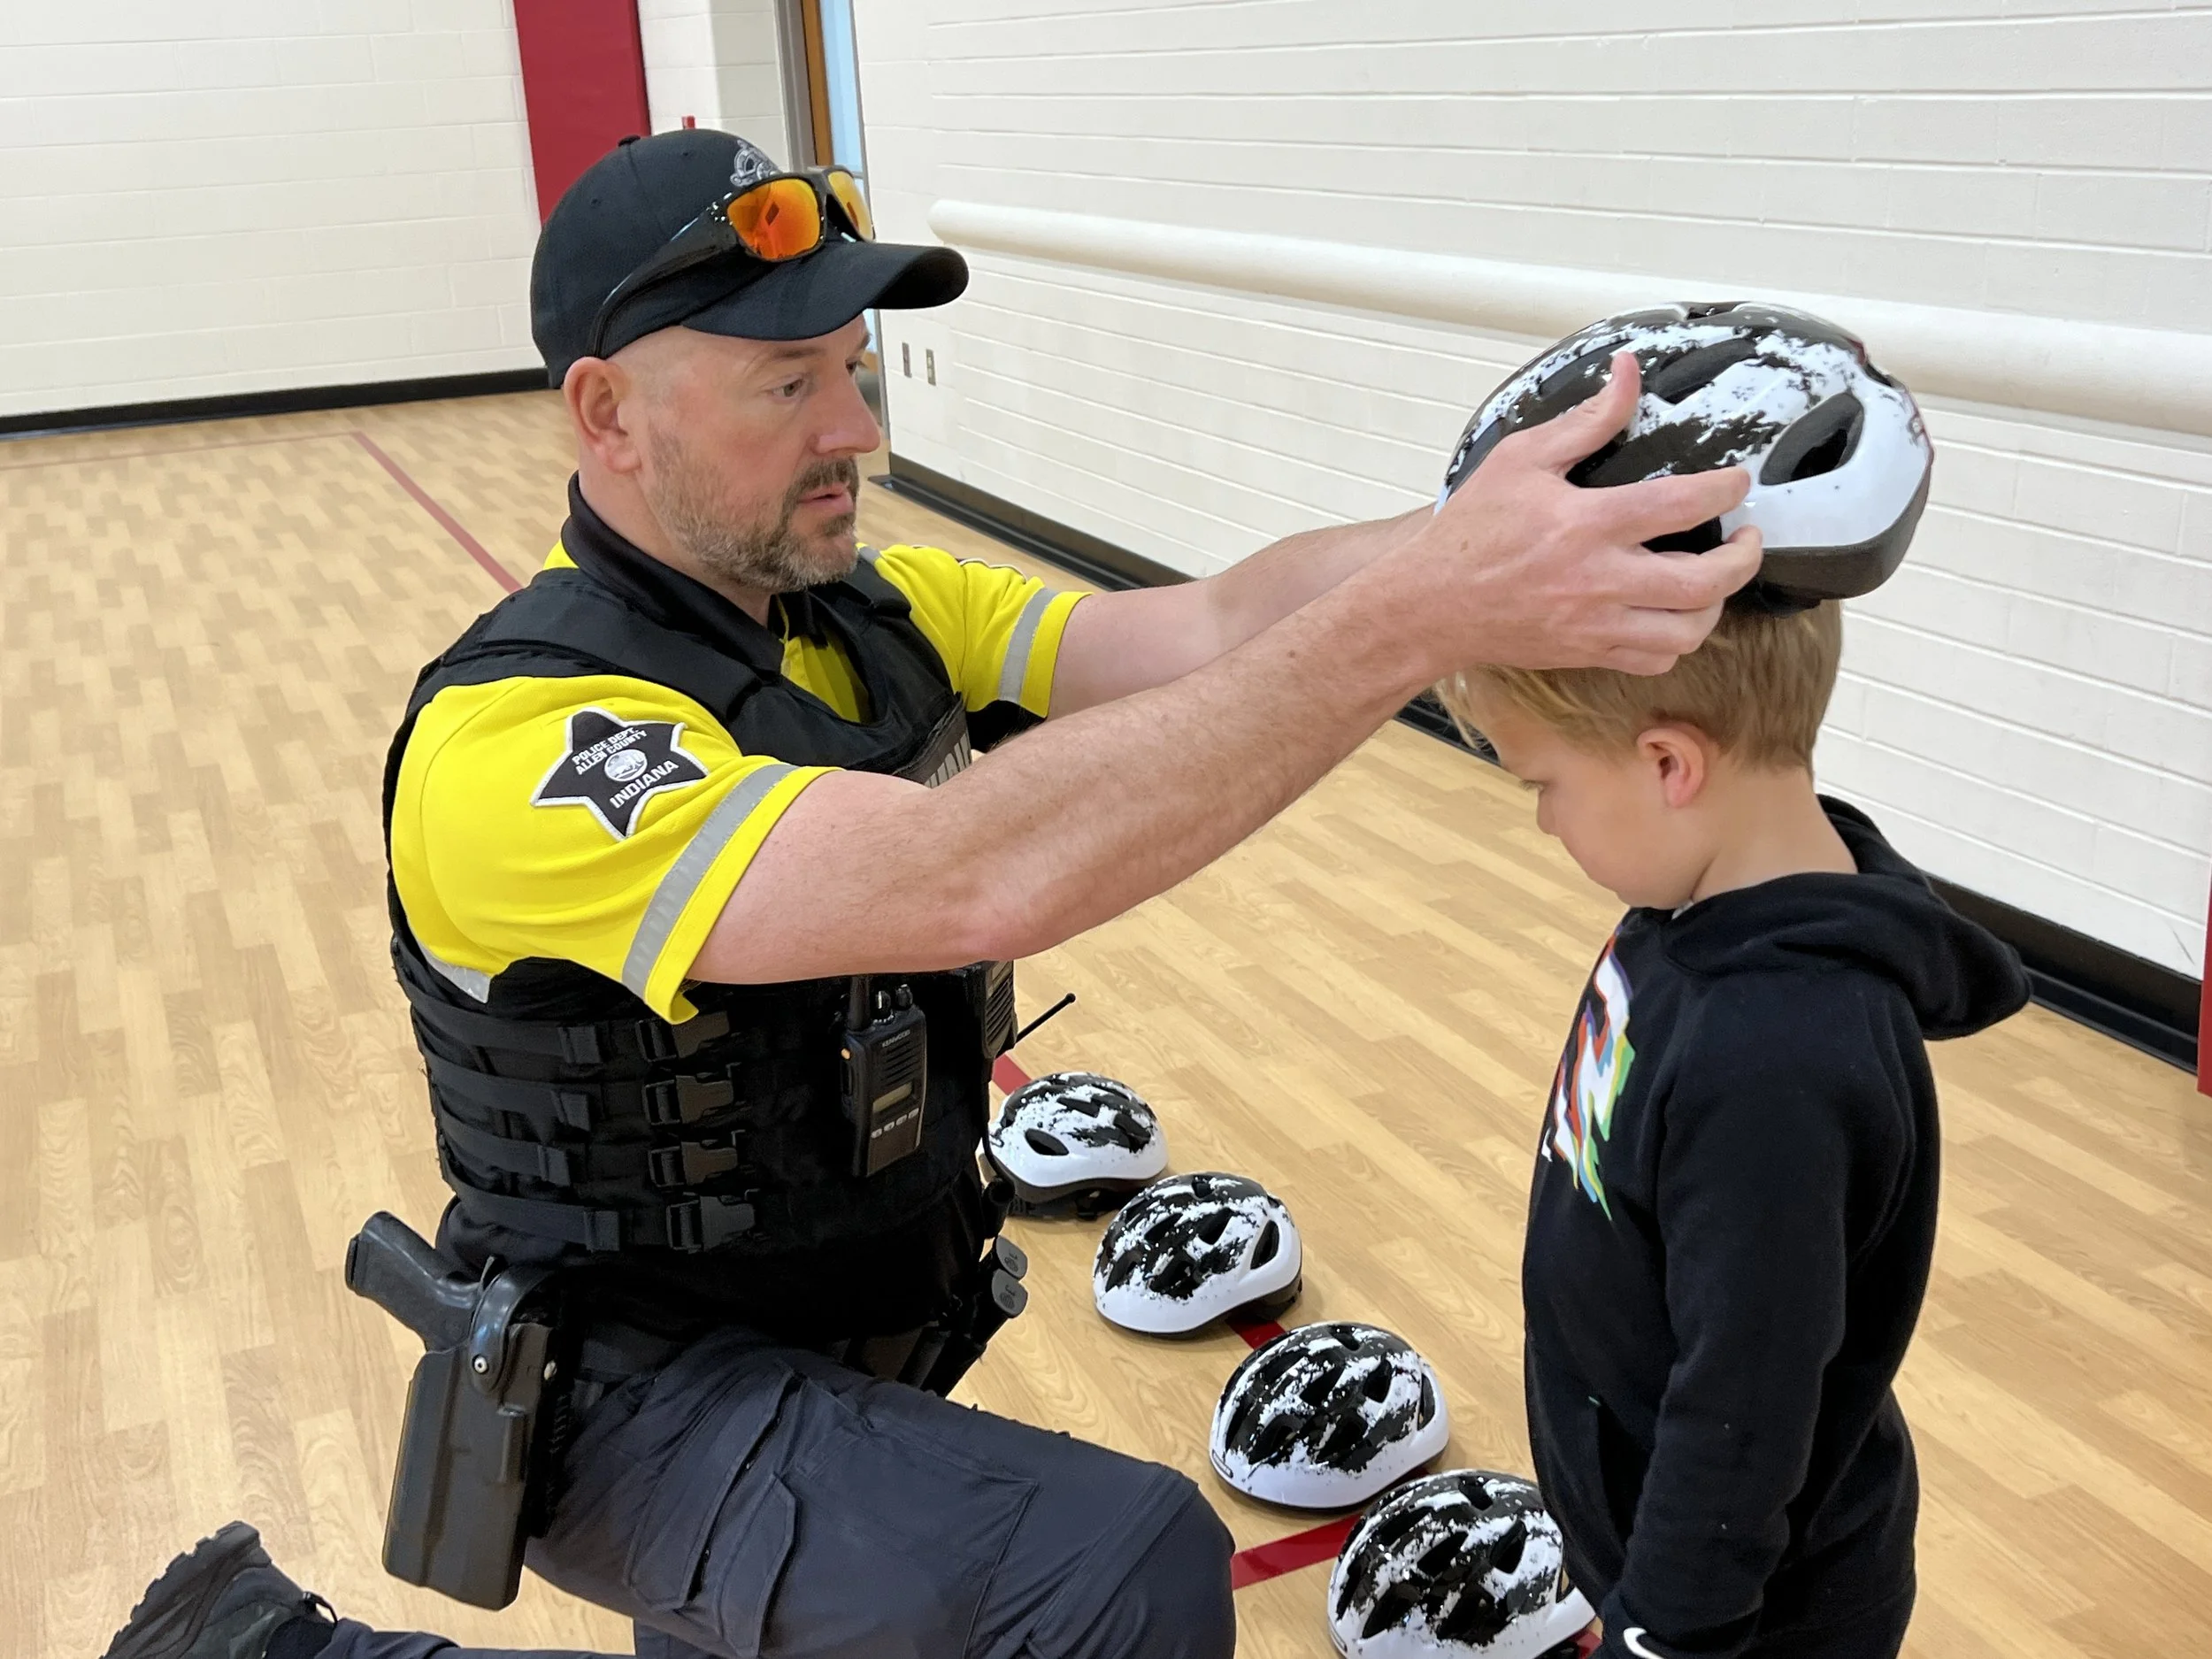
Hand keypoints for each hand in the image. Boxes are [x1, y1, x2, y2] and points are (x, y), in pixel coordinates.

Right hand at [1395, 352, 1761, 676]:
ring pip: (1686, 633)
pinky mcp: (1587, 653)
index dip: (1725, 490)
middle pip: (1702, 583)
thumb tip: (1628, 374)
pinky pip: (1654, 661)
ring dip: (1714, 605)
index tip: (1737, 481)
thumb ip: (1585, 421)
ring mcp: (1595, 625)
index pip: (1681, 505)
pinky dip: (1675, 642)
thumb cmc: (1472, 530)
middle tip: (1746, 538)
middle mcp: (1600, 580)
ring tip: (1713, 579)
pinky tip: (1671, 616)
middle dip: (1742, 560)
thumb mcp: (1521, 458)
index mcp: (1587, 524)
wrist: (1431, 604)